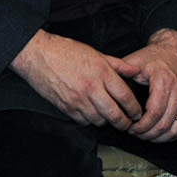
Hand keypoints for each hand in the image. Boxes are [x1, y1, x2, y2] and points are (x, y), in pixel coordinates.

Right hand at [10, 30, 143, 129]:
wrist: (38, 55)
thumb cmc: (67, 51)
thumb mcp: (96, 53)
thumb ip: (118, 64)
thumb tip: (135, 71)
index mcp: (102, 72)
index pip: (125, 96)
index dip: (134, 108)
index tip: (138, 113)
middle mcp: (91, 88)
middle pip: (114, 114)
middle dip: (124, 123)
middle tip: (129, 124)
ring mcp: (77, 99)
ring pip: (99, 120)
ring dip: (107, 122)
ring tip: (111, 118)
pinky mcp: (65, 107)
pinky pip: (82, 121)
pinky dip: (90, 121)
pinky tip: (93, 115)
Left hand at [116, 28, 176, 142]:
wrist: (175, 49)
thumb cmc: (153, 56)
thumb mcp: (134, 61)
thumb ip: (120, 75)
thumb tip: (107, 91)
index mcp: (164, 80)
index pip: (154, 112)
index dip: (141, 126)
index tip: (131, 128)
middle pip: (164, 123)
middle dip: (147, 134)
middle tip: (136, 133)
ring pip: (176, 128)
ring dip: (160, 137)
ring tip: (147, 135)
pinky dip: (172, 134)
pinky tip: (160, 134)